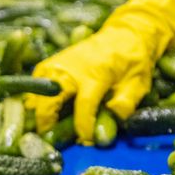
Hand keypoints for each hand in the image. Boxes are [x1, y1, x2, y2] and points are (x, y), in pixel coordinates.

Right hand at [27, 0, 174, 143]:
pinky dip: (36, 98)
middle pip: (48, 102)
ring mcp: (58, 64)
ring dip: (38, 113)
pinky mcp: (51, 62)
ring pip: (37, 94)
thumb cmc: (133, 61)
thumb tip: (107, 129)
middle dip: (48, 125)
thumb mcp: (138, 84)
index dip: (83, 128)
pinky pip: (36, 84)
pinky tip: (45, 110)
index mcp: (96, 75)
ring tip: (48, 128)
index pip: (83, 107)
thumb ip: (124, 105)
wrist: (125, 33)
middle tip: (54, 141)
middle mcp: (71, 69)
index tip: (86, 141)